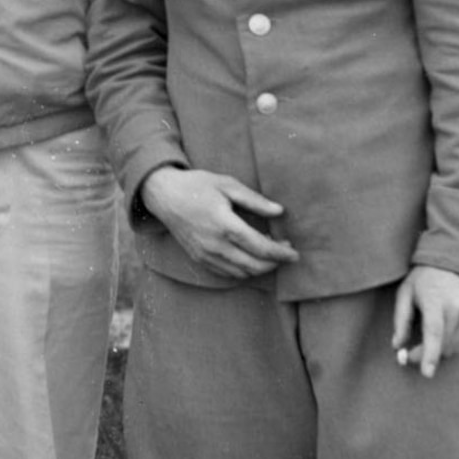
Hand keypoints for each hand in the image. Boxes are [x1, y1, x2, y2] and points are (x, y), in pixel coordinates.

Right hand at [140, 167, 298, 279]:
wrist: (164, 195)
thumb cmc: (196, 186)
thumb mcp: (227, 184)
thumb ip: (254, 200)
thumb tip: (279, 211)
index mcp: (225, 224)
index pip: (260, 247)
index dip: (281, 253)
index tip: (294, 253)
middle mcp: (215, 244)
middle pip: (254, 265)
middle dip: (275, 263)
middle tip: (286, 253)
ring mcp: (206, 255)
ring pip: (242, 273)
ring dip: (260, 268)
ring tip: (270, 254)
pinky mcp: (199, 259)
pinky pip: (227, 274)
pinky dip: (244, 271)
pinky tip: (250, 259)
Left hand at [391, 264, 458, 377]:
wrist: (456, 260)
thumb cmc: (425, 277)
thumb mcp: (406, 292)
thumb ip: (401, 320)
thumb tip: (397, 346)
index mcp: (435, 300)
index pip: (434, 333)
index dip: (429, 354)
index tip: (426, 373)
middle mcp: (456, 308)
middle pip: (443, 344)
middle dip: (426, 355)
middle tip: (411, 353)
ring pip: (454, 346)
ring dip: (439, 350)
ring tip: (427, 339)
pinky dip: (451, 344)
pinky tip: (442, 333)